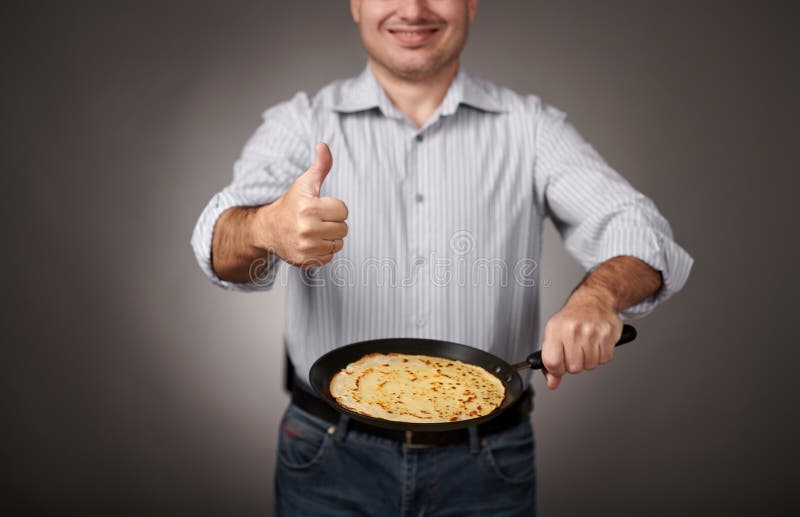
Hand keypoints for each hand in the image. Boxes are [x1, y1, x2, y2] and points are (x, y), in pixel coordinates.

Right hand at [255, 142, 348, 268]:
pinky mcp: (305, 260)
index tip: (320, 207)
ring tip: (314, 231)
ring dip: (330, 238)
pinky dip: (323, 250)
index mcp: (309, 208)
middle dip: (333, 223)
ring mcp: (306, 247)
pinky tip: (311, 243)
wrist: (268, 229)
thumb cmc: (291, 203)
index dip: (334, 207)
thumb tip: (323, 145)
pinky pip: (330, 256)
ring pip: (338, 243)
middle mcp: (307, 229)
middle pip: (343, 228)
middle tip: (316, 220)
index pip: (343, 211)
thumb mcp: (305, 183)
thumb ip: (320, 166)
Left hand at [540, 288, 622, 389]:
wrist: (593, 301)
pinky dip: (601, 356)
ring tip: (586, 345)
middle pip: (573, 368)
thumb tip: (552, 383)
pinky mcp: (608, 334)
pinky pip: (604, 360)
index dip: (556, 370)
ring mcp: (592, 332)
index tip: (559, 365)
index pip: (552, 362)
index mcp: (556, 330)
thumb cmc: (571, 320)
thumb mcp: (554, 335)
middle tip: (575, 351)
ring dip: (588, 360)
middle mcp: (573, 330)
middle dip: (574, 364)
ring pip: (590, 365)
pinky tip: (597, 343)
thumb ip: (551, 361)